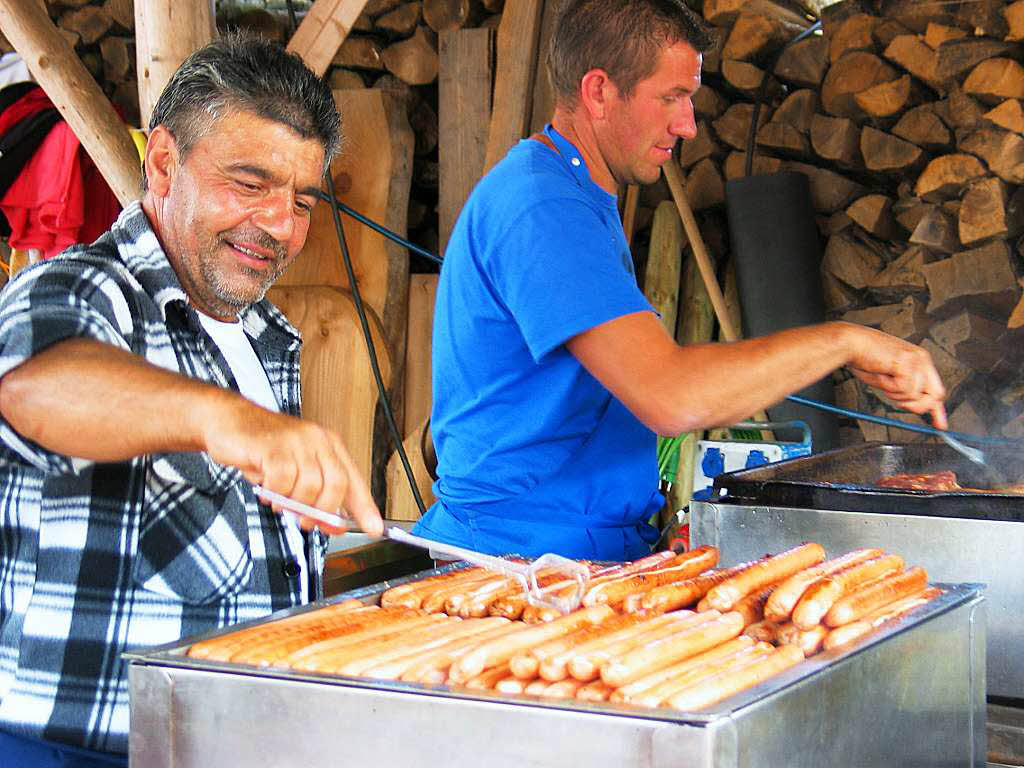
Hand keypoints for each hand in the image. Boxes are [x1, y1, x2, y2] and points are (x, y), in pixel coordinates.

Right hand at [200, 393, 383, 535]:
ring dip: (293, 503)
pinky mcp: (273, 446)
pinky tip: (268, 490)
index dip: (365, 507)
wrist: (228, 420)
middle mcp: (318, 439)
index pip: (353, 480)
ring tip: (279, 500)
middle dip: (323, 512)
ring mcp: (297, 441)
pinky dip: (275, 494)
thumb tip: (334, 525)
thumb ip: (317, 496)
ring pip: (309, 486)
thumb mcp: (295, 471)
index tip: (374, 528)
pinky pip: (283, 481)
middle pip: (336, 484)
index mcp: (329, 444)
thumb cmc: (264, 447)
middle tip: (307, 522)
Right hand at [842, 323, 947, 429]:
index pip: (936, 389)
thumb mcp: (889, 379)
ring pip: (915, 395)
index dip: (938, 409)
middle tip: (901, 405)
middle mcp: (921, 359)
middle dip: (918, 406)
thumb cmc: (864, 358)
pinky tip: (882, 375)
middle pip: (936, 395)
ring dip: (895, 394)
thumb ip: (904, 391)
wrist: (851, 343)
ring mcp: (916, 361)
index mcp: (919, 360)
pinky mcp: (907, 364)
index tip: (939, 424)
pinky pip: (904, 389)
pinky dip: (889, 387)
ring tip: (884, 379)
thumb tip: (913, 407)